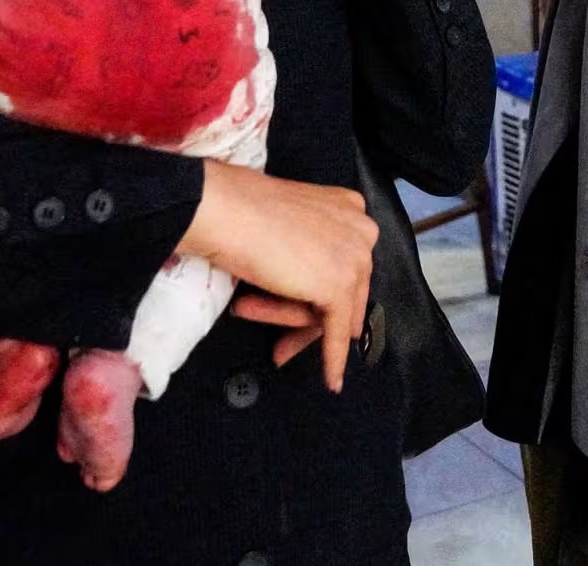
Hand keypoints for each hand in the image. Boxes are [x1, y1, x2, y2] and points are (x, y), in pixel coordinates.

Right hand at [177, 162, 376, 391]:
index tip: (301, 310)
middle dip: (311, 319)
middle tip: (286, 344)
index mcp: (350, 207)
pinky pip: (337, 333)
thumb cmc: (243, 211)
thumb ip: (310, 249)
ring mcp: (354, 258)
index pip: (343, 263)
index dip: (320, 291)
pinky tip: (332, 380)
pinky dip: (333, 360)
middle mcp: (362, 230)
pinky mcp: (339, 287)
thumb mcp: (290, 225)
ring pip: (334, 312)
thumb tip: (315, 293)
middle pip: (343, 290)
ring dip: (299, 332)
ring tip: (275, 349)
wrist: (226, 210)